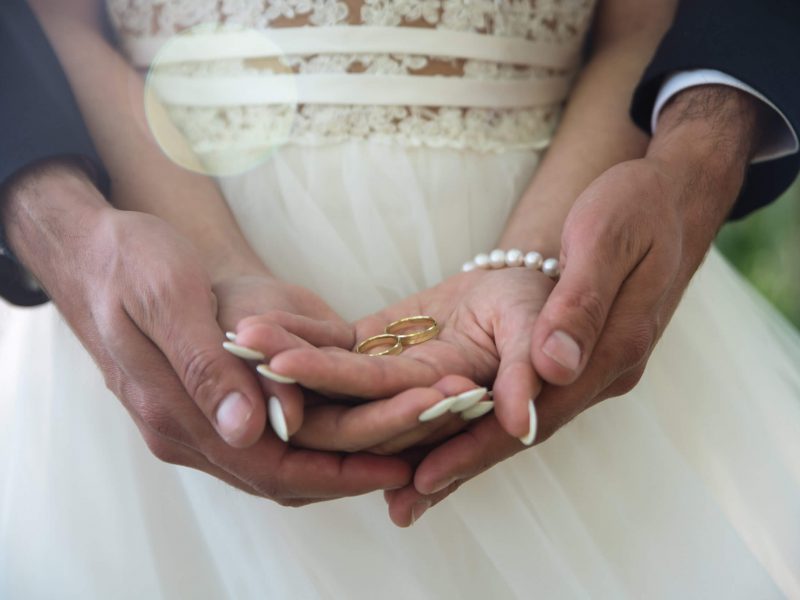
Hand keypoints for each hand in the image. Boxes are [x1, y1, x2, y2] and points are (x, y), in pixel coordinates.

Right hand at [2, 163, 410, 503]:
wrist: (99, 251)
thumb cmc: (132, 261)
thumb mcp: (167, 297)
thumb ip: (205, 365)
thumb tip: (248, 431)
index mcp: (175, 413)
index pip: (271, 470)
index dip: (339, 473)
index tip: (399, 464)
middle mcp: (185, 433)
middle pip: (284, 478)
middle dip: (354, 469)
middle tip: (421, 450)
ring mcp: (194, 424)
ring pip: (280, 466)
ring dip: (341, 458)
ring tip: (403, 440)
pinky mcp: (204, 406)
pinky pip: (269, 441)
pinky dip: (316, 440)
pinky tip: (354, 420)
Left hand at [256, 265, 554, 443]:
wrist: (525, 286)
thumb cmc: (544, 303)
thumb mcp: (541, 331)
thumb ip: (530, 375)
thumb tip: (522, 425)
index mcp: (458, 402)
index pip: (400, 409)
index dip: (351, 398)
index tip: (288, 373)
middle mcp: (416, 400)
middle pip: (352, 401)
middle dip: (299, 382)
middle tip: (246, 362)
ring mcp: (391, 376)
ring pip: (333, 376)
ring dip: (288, 357)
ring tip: (240, 335)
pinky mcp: (378, 349)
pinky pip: (334, 344)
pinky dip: (300, 331)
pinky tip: (259, 321)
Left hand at [383, 86, 764, 525]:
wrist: (666, 199)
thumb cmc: (633, 207)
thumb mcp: (607, 238)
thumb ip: (581, 303)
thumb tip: (555, 369)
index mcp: (613, 347)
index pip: (538, 413)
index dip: (479, 446)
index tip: (428, 474)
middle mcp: (601, 371)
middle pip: (523, 430)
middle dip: (462, 464)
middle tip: (402, 502)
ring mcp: (590, 367)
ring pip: (521, 420)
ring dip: (468, 452)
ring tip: (410, 484)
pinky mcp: (576, 357)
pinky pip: (525, 397)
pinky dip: (484, 419)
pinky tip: (449, 432)